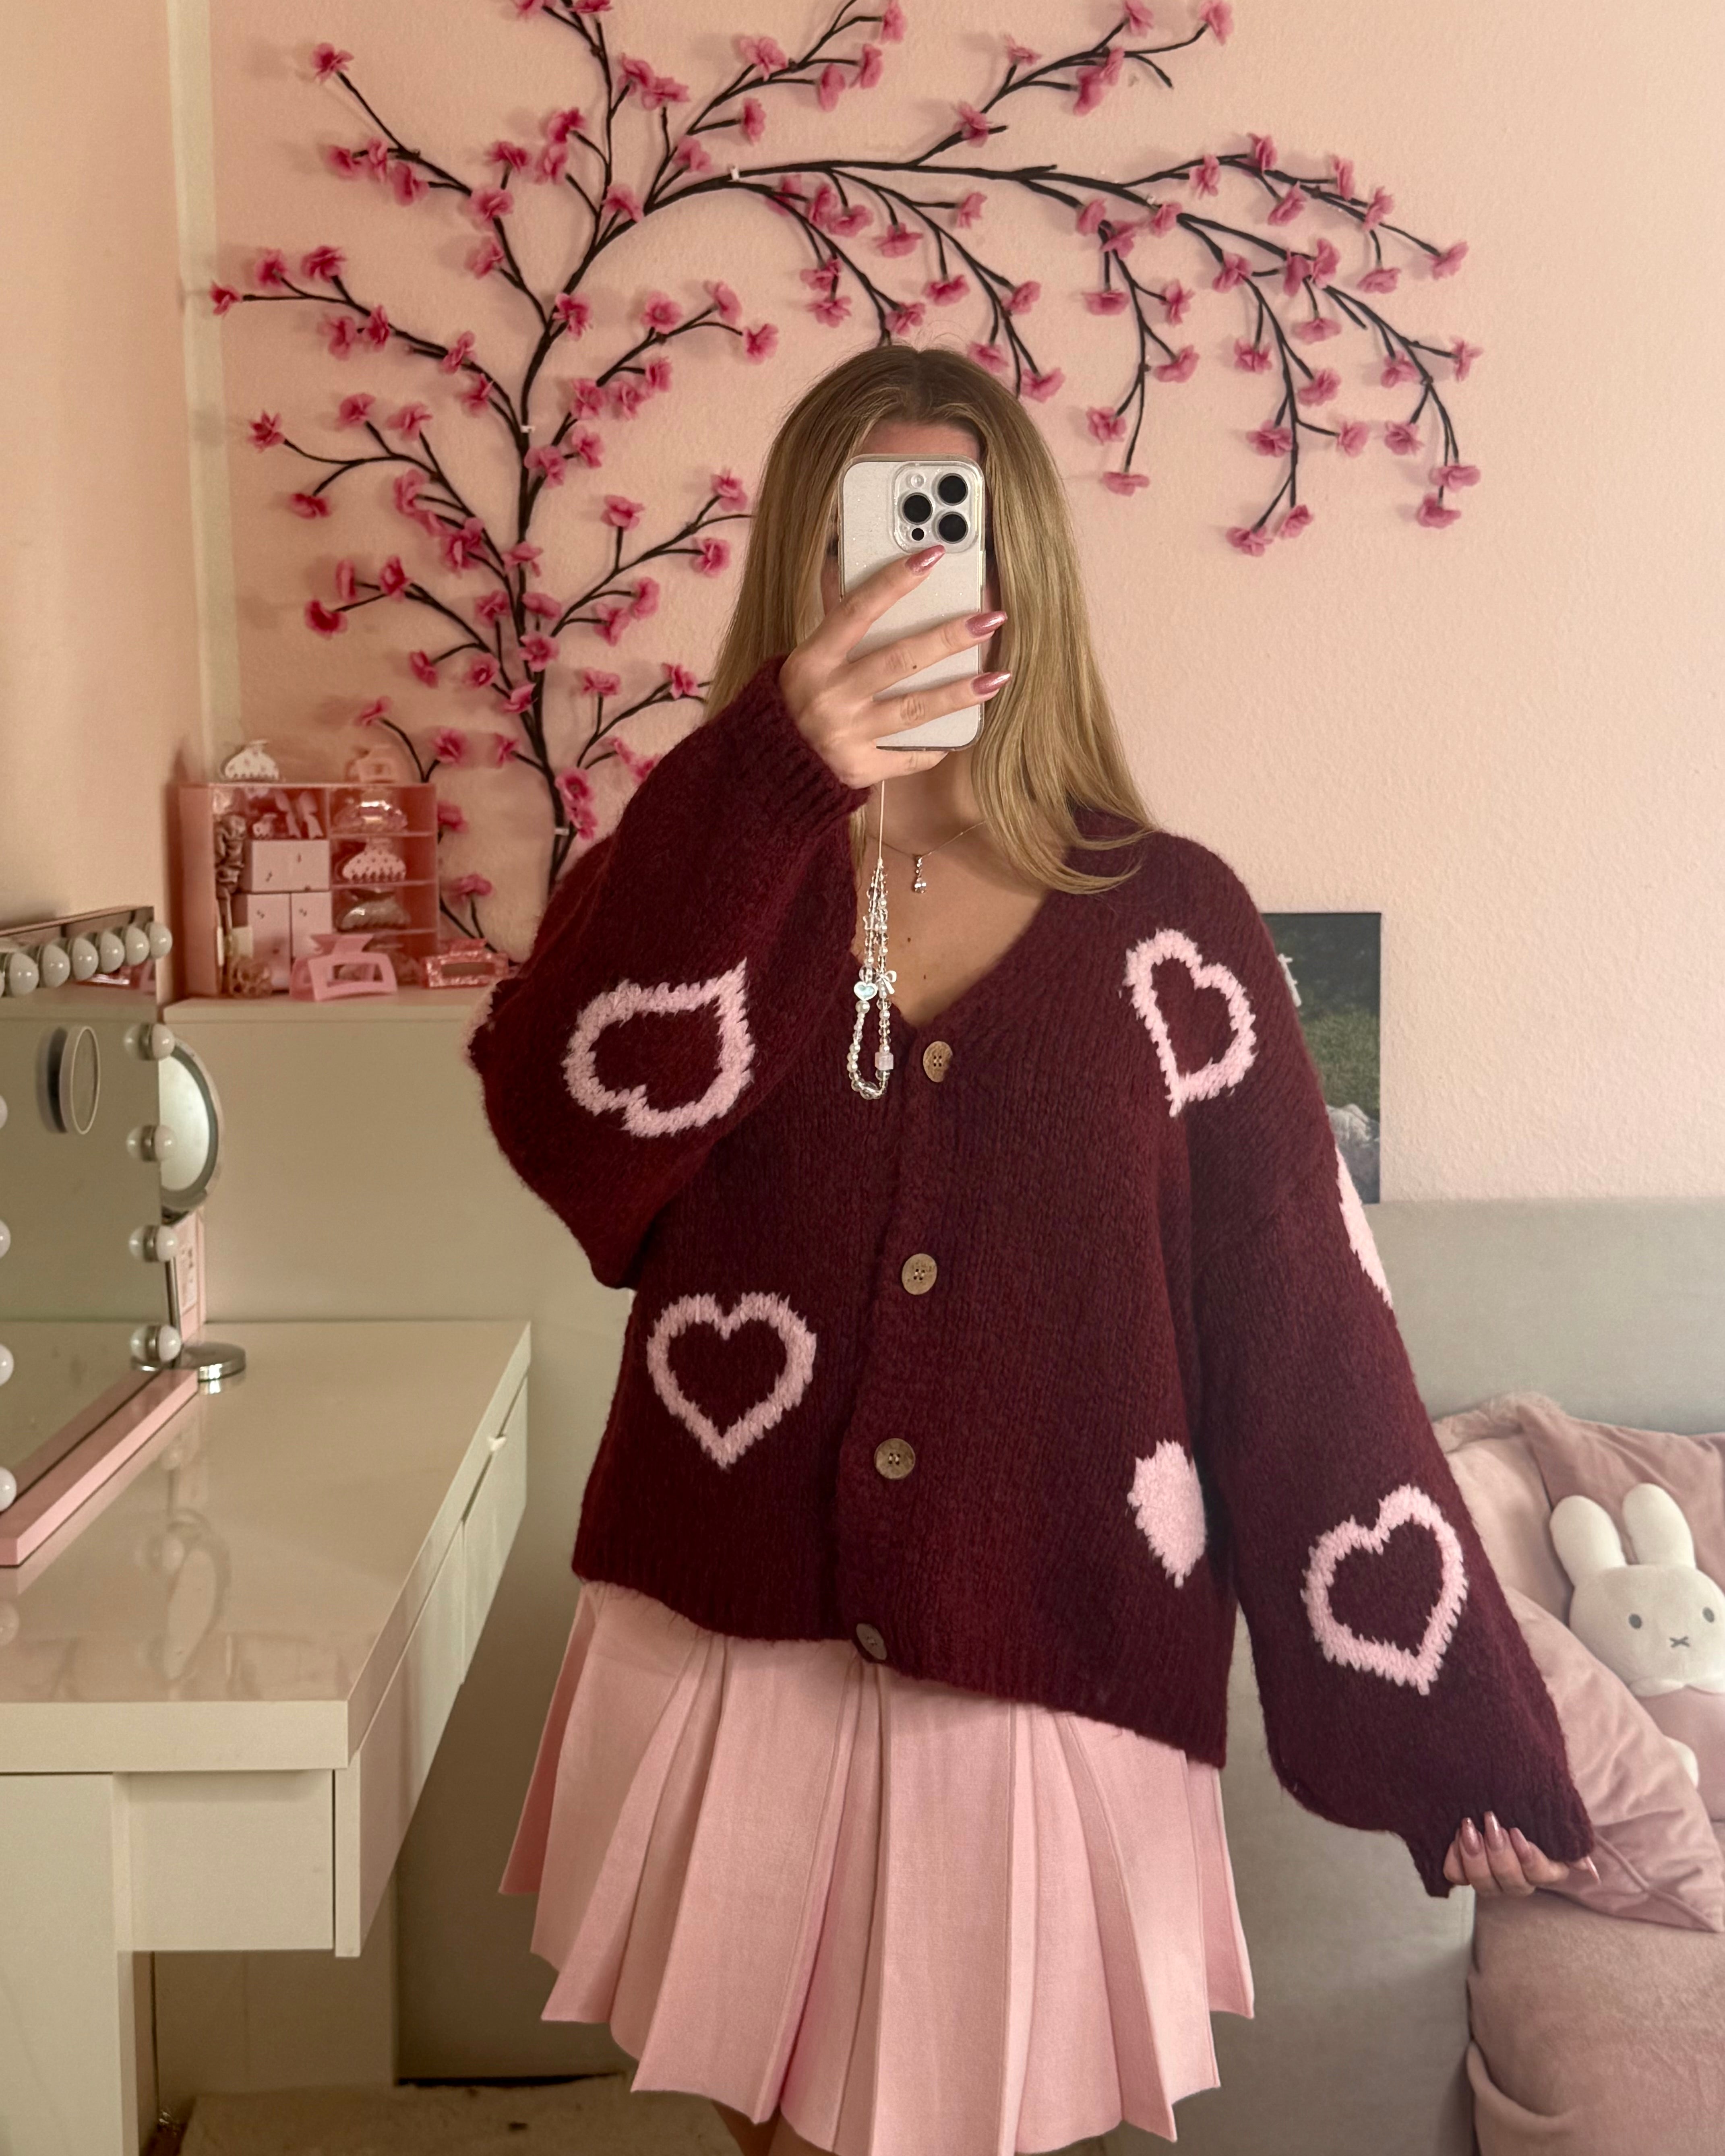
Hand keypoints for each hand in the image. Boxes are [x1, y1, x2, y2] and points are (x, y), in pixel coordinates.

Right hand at [778, 542, 1011, 789]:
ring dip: (959, 693)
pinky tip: (966, 728)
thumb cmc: (797, 699)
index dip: (895, 581)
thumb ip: (837, 619)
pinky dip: (936, 744)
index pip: (857, 611)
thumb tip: (850, 563)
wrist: (771, 765)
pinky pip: (908, 755)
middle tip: (989, 620)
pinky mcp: (860, 768)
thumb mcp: (806, 657)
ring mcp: (847, 735)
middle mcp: (831, 696)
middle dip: (947, 638)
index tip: (934, 556)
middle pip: (898, 660)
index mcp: (814, 660)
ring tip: (997, 677)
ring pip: (914, 710)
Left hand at [1441, 1811, 1601, 1896]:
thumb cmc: (1524, 1796)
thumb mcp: (1548, 1809)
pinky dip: (1455, 1860)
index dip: (1530, 1859)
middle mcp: (1518, 1877)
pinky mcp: (1464, 1869)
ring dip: (1476, 1859)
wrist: (1488, 1783)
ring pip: (1485, 1886)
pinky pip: (1457, 1877)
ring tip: (1468, 1828)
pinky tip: (1455, 1838)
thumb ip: (1568, 1836)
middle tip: (1490, 1822)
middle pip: (1514, 1884)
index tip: (1516, 1832)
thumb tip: (1588, 1870)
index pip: (1542, 1875)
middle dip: (1500, 1855)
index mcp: (1545, 1867)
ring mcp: (1491, 1876)